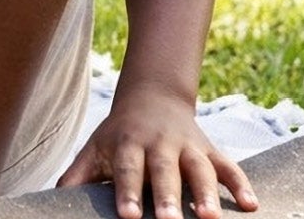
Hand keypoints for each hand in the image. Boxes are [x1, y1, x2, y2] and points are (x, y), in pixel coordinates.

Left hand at [58, 87, 257, 218]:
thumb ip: (77, 175)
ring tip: (210, 218)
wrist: (151, 97)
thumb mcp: (95, 148)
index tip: (127, 216)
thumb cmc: (118, 134)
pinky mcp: (210, 150)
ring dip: (206, 193)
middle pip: (163, 171)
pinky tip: (251, 205)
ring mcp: (188, 146)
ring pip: (199, 169)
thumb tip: (53, 199)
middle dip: (166, 196)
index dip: (126, 192)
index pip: (126, 170)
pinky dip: (241, 184)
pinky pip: (229, 166)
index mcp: (128, 144)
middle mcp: (159, 144)